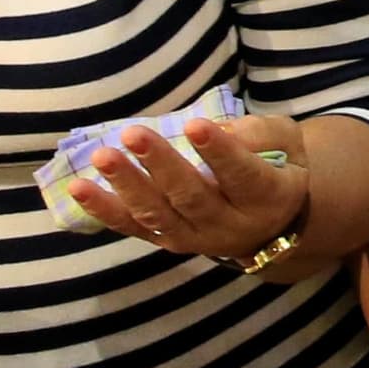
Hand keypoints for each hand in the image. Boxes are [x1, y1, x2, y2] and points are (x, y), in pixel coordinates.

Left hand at [60, 111, 312, 263]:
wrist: (273, 224)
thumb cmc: (278, 169)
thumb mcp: (287, 142)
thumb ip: (259, 134)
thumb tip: (215, 130)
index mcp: (267, 197)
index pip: (242, 175)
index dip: (220, 152)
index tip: (195, 125)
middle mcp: (229, 225)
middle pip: (192, 197)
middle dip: (161, 166)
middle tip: (134, 134)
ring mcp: (195, 238)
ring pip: (158, 217)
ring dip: (127, 187)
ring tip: (102, 157)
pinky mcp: (168, 241)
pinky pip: (134, 229)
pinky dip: (105, 211)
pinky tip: (80, 188)